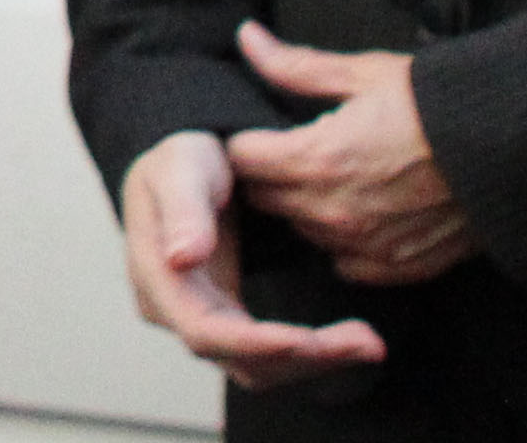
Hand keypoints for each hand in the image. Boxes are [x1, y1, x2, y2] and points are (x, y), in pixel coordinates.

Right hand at [118, 130, 386, 389]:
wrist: (185, 163)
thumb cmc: (181, 159)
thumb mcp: (180, 169)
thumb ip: (183, 210)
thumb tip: (181, 260)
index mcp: (156, 279)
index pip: (204, 332)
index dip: (256, 344)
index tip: (308, 341)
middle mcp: (174, 312)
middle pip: (240, 360)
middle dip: (304, 358)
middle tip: (367, 344)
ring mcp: (202, 321)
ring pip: (260, 367)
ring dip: (315, 361)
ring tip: (369, 344)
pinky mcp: (229, 321)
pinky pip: (270, 353)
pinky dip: (311, 351)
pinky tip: (350, 340)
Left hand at [222, 21, 479, 286]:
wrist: (510, 149)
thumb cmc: (437, 103)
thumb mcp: (363, 72)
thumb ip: (294, 65)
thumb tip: (246, 38)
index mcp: (316, 158)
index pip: (242, 160)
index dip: (244, 141)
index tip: (258, 130)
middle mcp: (333, 211)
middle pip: (266, 199)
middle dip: (269, 173)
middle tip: (291, 148)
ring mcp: (365, 246)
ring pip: (303, 230)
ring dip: (304, 206)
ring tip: (331, 175)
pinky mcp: (396, 268)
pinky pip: (344, 261)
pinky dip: (343, 239)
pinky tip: (362, 209)